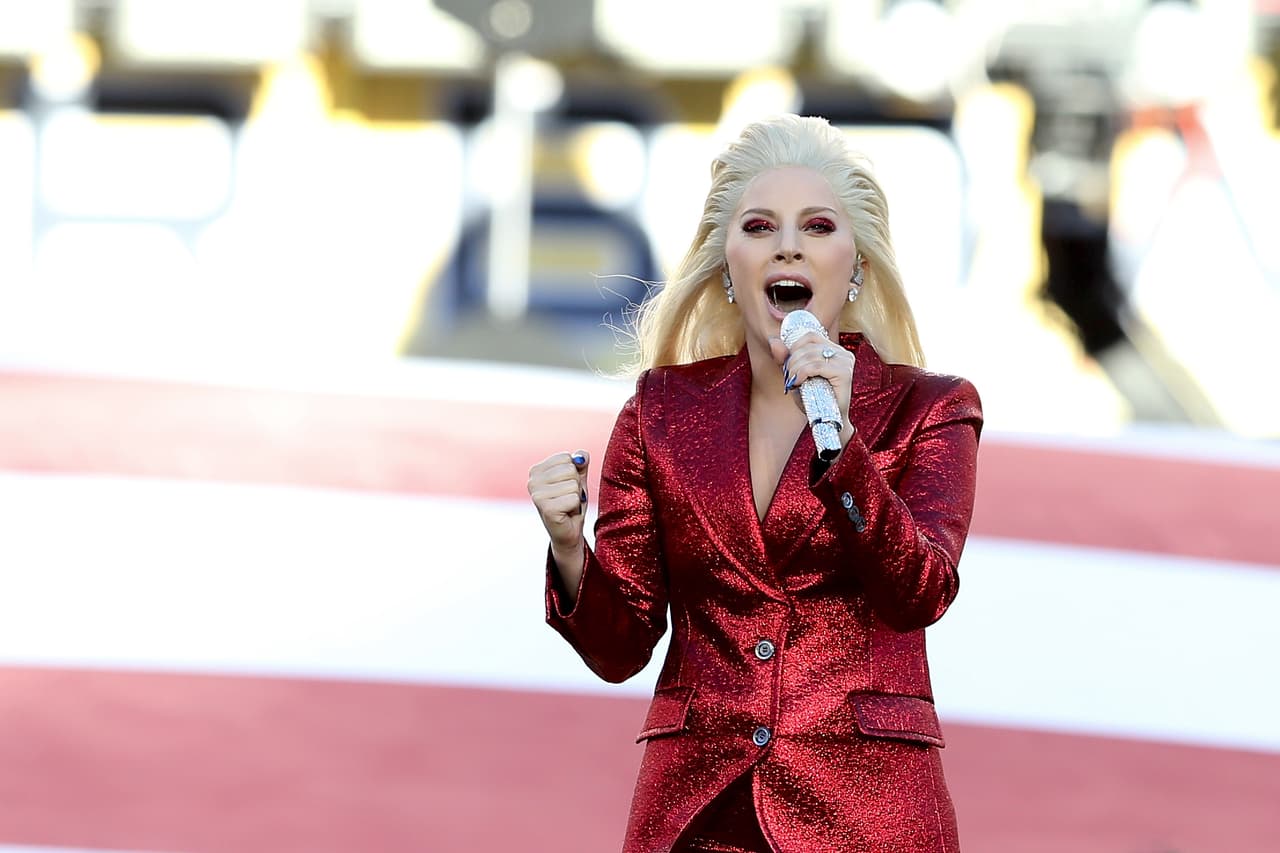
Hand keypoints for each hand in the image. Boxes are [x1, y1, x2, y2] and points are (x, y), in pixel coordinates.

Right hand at [527, 450, 590, 569]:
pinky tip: (567, 513)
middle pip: (570, 469)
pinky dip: (575, 507)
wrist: (568, 531)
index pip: (566, 457)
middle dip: (576, 485)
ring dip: (576, 497)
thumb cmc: (571, 503)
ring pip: (573, 484)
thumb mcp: (577, 479)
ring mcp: (537, 496)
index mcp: (536, 470)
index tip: (566, 487)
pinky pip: (574, 498)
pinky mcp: (546, 509)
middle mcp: (532, 481)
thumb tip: (582, 455)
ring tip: (568, 506)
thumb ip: (580, 464)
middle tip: (568, 498)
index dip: (573, 473)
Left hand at [769, 332, 856, 445]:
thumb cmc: (813, 399)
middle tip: (788, 376)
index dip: (794, 346)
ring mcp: (845, 361)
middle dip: (792, 360)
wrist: (828, 421)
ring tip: (793, 381)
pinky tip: (798, 382)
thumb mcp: (796, 376)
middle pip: (809, 344)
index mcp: (834, 350)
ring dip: (795, 368)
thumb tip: (773, 341)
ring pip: (810, 355)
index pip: (810, 336)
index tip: (786, 364)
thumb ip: (785, 359)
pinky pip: (816, 366)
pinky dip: (802, 373)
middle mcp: (842, 353)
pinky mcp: (844, 372)